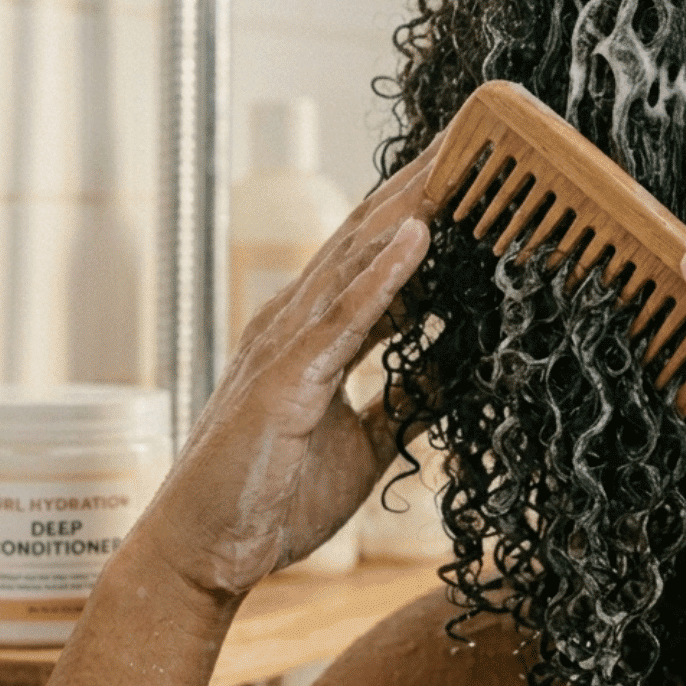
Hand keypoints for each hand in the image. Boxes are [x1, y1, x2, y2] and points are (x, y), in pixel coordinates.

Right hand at [134, 139, 444, 598]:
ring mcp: (287, 345)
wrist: (205, 556)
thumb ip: (408, 395)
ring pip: (359, 256)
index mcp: (315, 333)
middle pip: (372, 234)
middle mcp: (298, 322)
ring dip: (413, 204)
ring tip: (462, 156)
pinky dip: (381, 273)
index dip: (430, 208)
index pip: (380, 253)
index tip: (479, 167)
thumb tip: (460, 363)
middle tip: (479, 130)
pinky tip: (419, 235)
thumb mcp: (367, 441)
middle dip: (426, 182)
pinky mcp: (284, 380)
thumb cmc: (271, 497)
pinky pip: (341, 317)